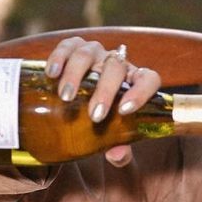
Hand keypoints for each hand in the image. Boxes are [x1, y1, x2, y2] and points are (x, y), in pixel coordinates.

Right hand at [43, 36, 162, 166]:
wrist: (79, 101)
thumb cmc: (102, 120)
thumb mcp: (112, 136)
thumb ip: (119, 150)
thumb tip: (116, 155)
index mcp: (134, 81)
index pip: (149, 79)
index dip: (141, 92)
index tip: (124, 110)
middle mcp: (116, 63)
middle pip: (115, 68)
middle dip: (105, 91)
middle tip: (94, 115)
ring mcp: (95, 52)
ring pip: (88, 55)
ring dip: (77, 75)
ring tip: (67, 97)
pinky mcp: (73, 47)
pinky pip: (67, 46)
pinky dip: (59, 58)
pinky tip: (52, 74)